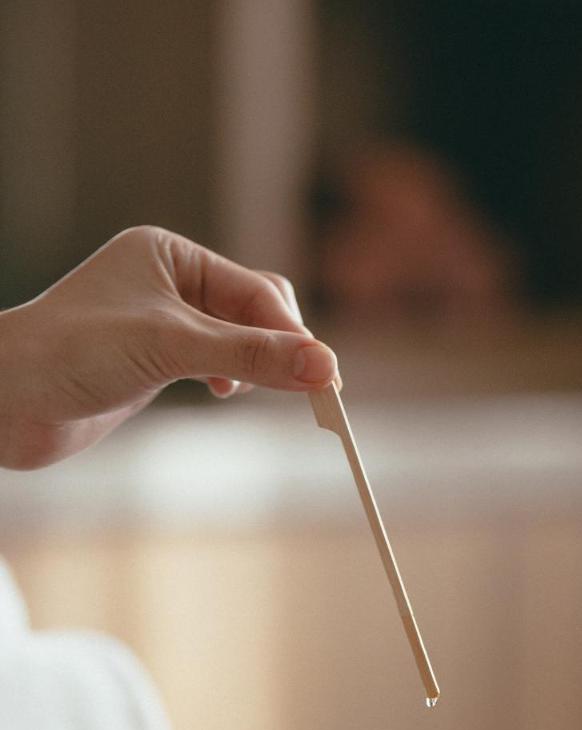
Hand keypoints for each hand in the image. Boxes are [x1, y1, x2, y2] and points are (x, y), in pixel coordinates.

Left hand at [0, 225, 337, 468]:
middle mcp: (170, 281)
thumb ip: (251, 355)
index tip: (328, 378)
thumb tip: (325, 368)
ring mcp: (165, 322)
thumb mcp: (171, 347)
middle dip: (281, 347)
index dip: (293, 334)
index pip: (256, 290)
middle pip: (256, 311)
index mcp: (170, 254)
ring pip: (241, 340)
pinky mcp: (158, 361)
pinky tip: (223, 392)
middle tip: (315, 391)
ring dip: (259, 366)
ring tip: (264, 391)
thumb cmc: (72, 353)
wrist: (7, 401)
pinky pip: (220, 363)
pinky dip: (236, 379)